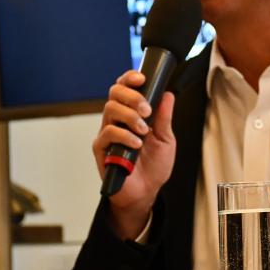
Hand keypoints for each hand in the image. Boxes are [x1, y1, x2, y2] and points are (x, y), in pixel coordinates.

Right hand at [92, 70, 176, 238]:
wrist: (146, 191)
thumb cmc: (154, 165)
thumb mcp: (166, 139)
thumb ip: (165, 118)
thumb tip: (168, 94)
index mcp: (132, 113)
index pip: (125, 88)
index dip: (129, 78)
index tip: (141, 78)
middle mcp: (117, 120)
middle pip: (114, 93)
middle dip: (132, 96)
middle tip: (147, 109)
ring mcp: (108, 133)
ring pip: (110, 109)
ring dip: (130, 116)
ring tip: (144, 130)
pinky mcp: (102, 149)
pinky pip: (107, 133)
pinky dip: (124, 135)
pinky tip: (136, 144)